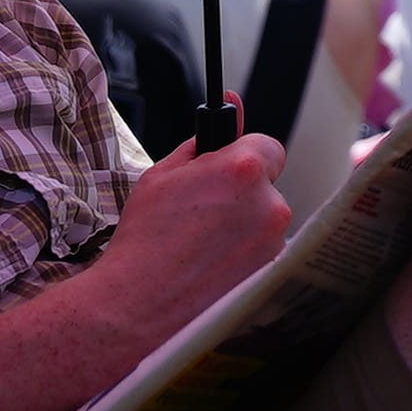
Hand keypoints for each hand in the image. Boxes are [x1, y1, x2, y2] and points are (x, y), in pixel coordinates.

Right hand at [90, 132, 292, 337]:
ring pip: (265, 223)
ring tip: (203, 246)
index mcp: (243, 171)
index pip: (267, 146)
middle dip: (242, 195)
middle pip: (268, 187)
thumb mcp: (163, 176)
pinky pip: (264, 254)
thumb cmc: (145, 241)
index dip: (244, 157)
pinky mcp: (271, 276)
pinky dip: (244, 257)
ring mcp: (274, 245)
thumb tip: (228, 105)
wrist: (137, 305)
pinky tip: (212, 267)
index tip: (227, 170)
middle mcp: (269, 206)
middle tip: (204, 214)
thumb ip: (202, 141)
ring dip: (244, 227)